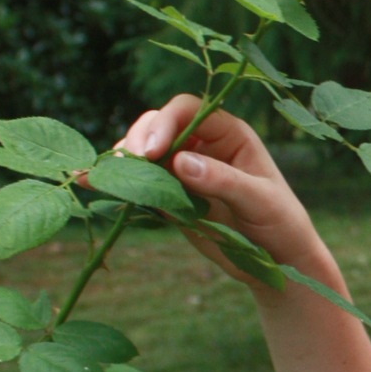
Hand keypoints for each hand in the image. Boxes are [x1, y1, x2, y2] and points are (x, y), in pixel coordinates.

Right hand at [115, 95, 324, 289]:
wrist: (278, 260)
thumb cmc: (280, 222)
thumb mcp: (259, 200)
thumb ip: (222, 180)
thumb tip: (180, 162)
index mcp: (229, 133)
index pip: (188, 111)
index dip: (164, 122)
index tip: (151, 151)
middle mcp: (202, 145)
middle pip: (157, 126)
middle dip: (138, 140)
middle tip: (127, 164)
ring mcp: (183, 170)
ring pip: (143, 154)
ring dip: (122, 161)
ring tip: (104, 175)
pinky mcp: (170, 196)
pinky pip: (139, 184)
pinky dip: (117, 183)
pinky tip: (90, 182)